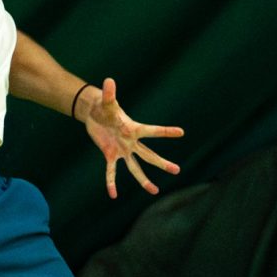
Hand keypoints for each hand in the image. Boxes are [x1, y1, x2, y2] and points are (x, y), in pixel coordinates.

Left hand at [76, 77, 182, 198]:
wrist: (94, 114)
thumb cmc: (104, 106)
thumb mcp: (106, 101)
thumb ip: (109, 94)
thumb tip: (108, 81)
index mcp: (133, 128)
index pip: (152, 131)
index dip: (166, 132)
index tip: (181, 132)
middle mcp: (131, 142)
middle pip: (149, 155)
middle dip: (162, 163)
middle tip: (177, 170)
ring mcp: (121, 150)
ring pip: (135, 168)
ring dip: (143, 180)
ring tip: (154, 191)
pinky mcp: (109, 155)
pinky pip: (111, 171)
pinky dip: (111, 182)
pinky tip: (112, 195)